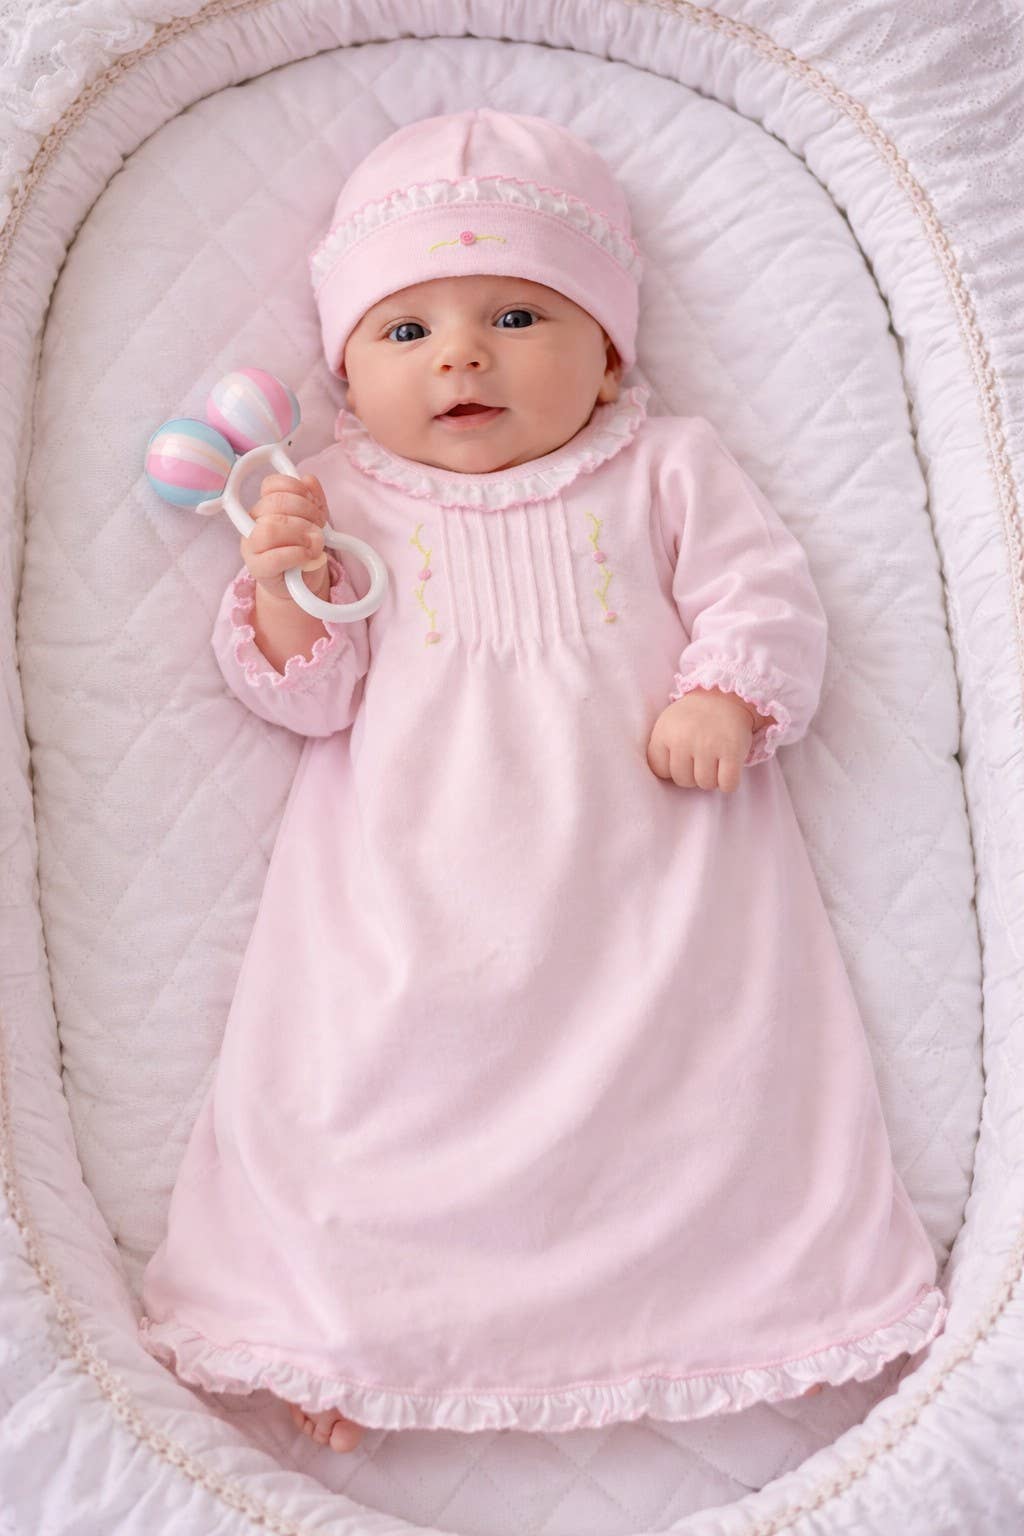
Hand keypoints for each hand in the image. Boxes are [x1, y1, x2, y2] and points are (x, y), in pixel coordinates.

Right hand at [240, 474, 329, 601]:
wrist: (300, 585)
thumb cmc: (304, 550)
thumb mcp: (315, 522)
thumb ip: (314, 500)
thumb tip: (308, 479)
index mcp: (265, 506)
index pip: (271, 484)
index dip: (296, 488)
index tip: (313, 502)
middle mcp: (253, 522)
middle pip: (275, 503)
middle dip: (306, 512)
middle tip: (319, 526)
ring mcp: (252, 546)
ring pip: (272, 527)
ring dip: (302, 534)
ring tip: (314, 544)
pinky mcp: (257, 568)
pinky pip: (275, 557)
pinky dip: (297, 554)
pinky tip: (307, 556)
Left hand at [646, 688, 768, 792]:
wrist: (727, 695)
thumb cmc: (695, 717)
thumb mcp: (668, 724)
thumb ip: (660, 749)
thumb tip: (664, 780)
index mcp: (664, 733)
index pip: (660, 770)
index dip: (672, 768)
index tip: (682, 756)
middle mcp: (683, 739)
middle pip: (683, 781)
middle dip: (693, 774)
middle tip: (701, 757)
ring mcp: (708, 745)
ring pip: (705, 784)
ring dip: (712, 778)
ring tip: (715, 760)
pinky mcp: (732, 751)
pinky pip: (727, 785)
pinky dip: (729, 783)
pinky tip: (729, 768)